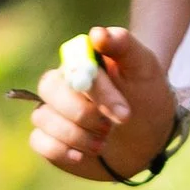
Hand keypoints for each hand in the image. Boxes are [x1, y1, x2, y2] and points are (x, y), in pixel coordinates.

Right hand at [29, 28, 178, 181]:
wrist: (150, 136)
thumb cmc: (146, 96)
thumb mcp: (144, 68)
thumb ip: (123, 45)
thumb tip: (97, 34)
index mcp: (81, 62)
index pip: (74, 68)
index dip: (97, 92)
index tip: (124, 113)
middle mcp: (62, 85)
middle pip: (49, 89)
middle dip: (82, 113)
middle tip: (110, 127)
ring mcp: (54, 111)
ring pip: (43, 117)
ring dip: (75, 134)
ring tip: (103, 142)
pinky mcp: (50, 138)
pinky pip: (39, 141)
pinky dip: (59, 149)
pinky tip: (81, 155)